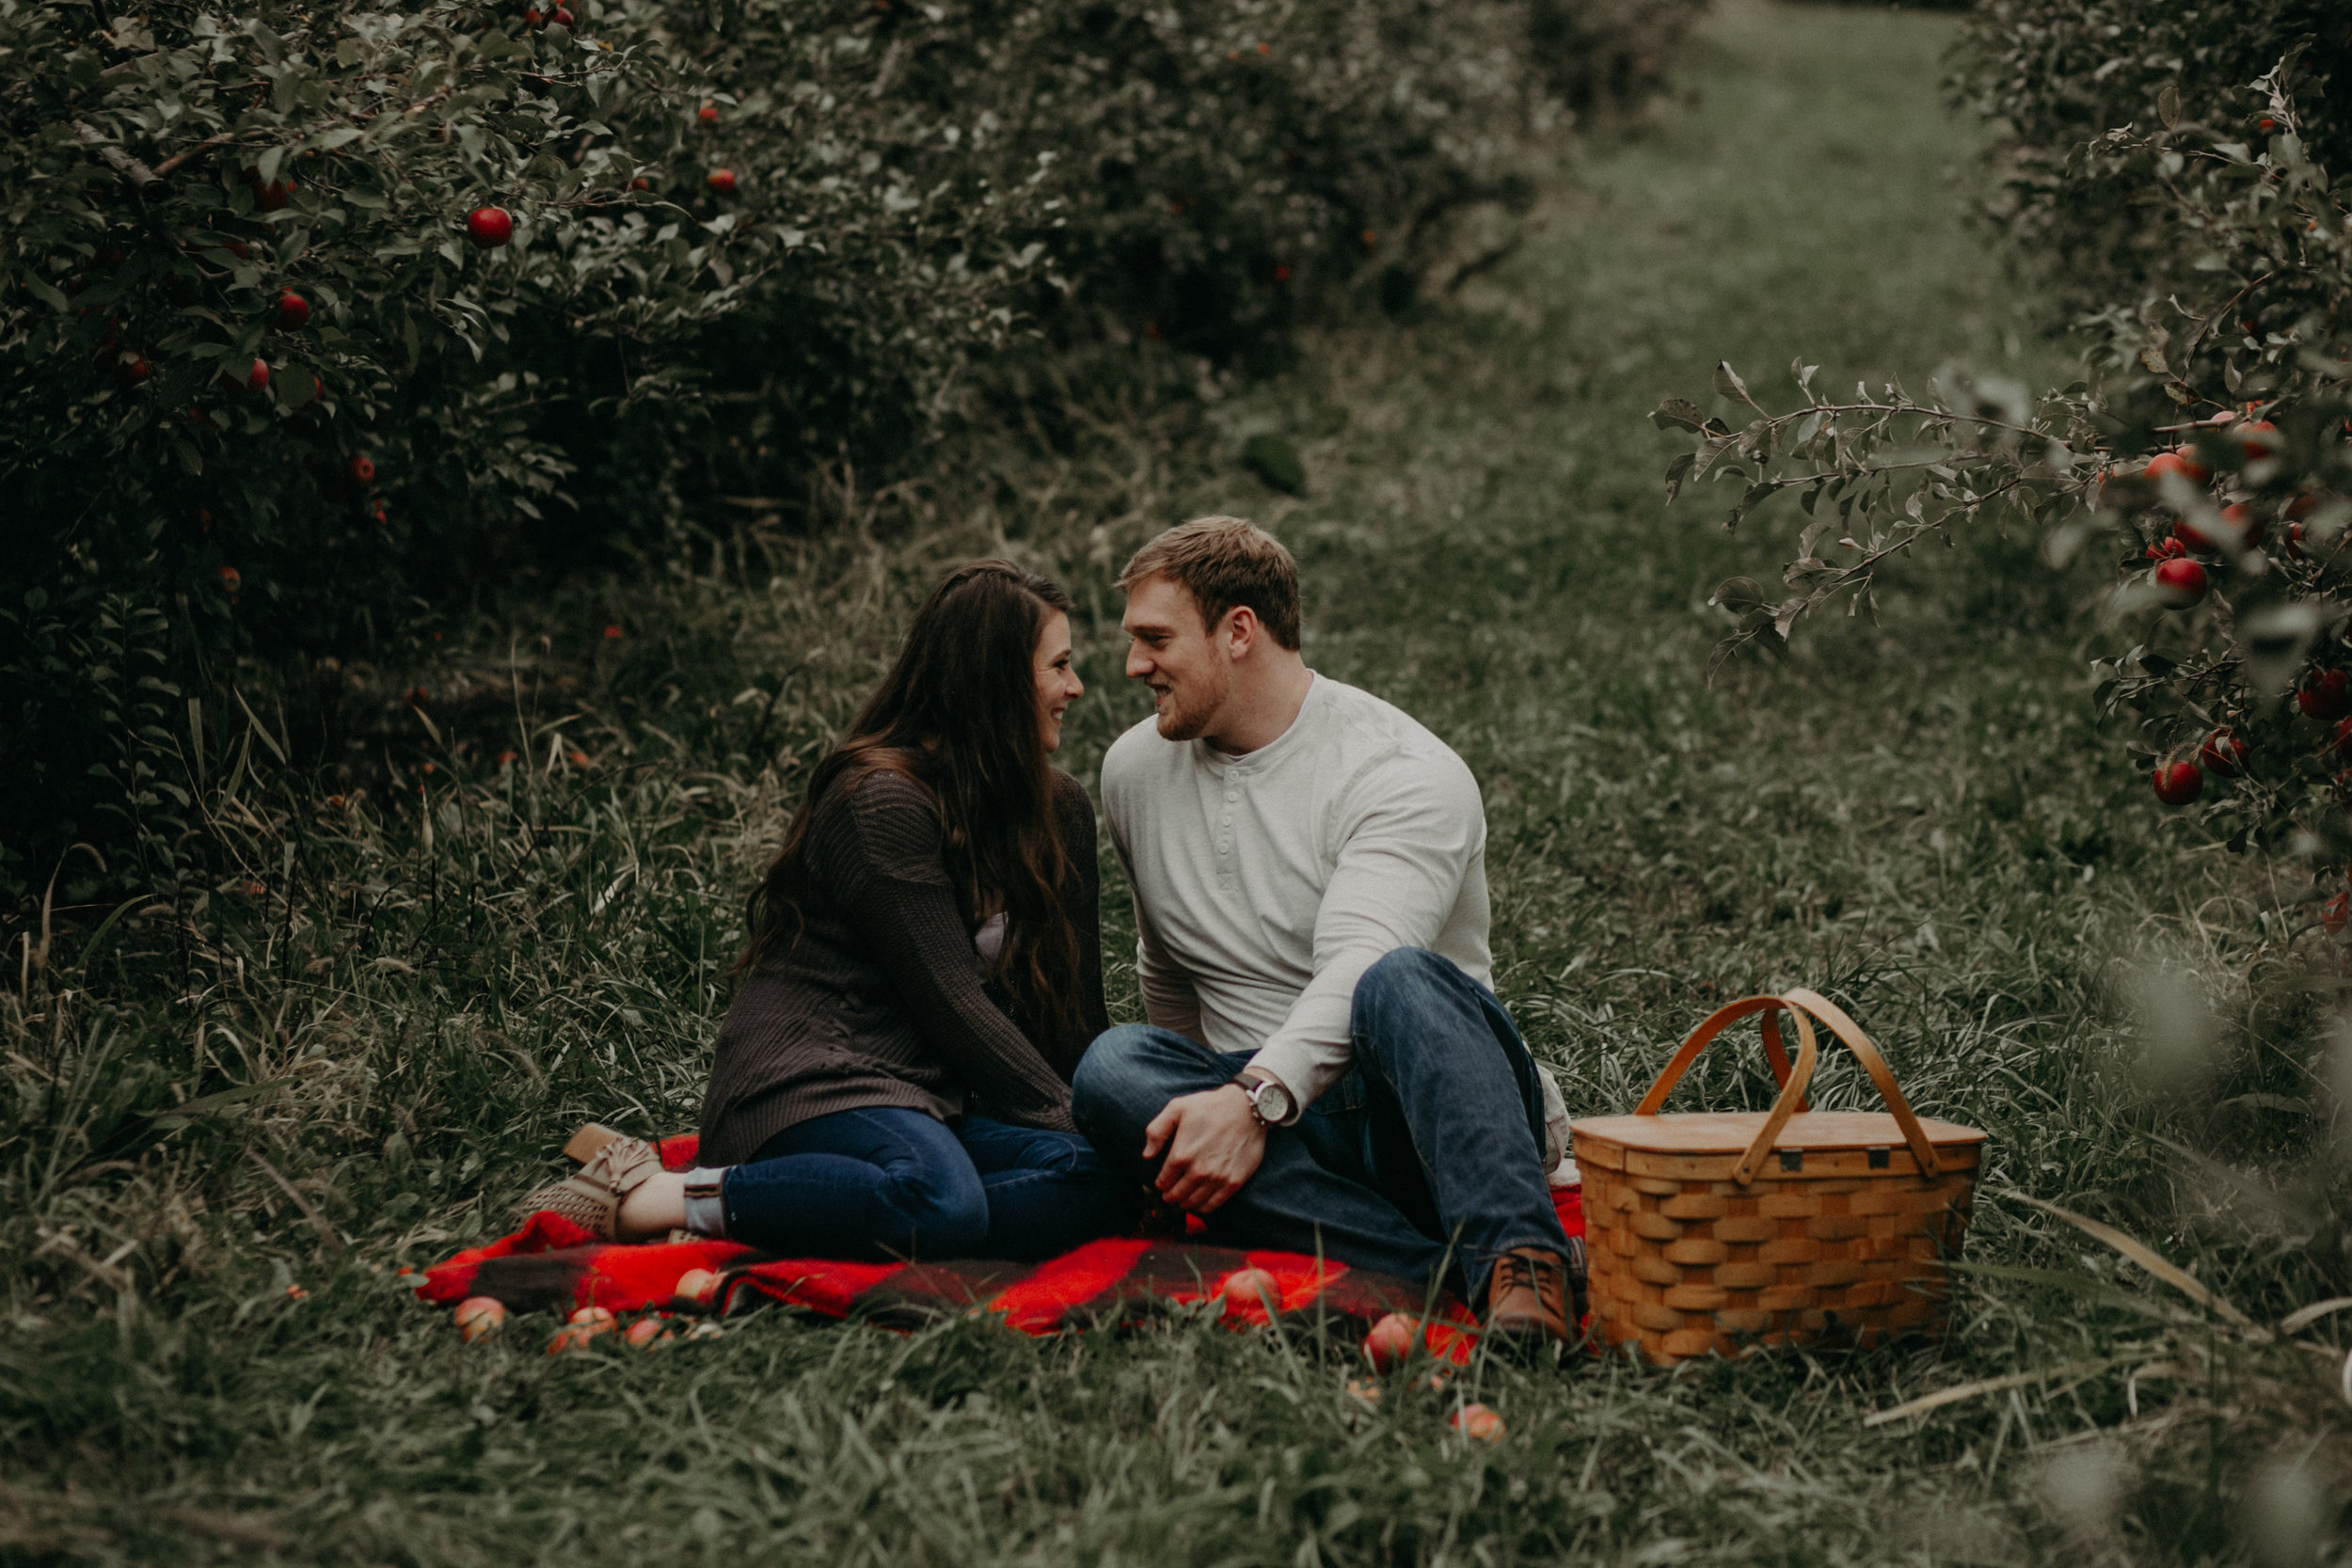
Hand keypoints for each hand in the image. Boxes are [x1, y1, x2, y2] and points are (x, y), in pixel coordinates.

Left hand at [1141, 1084, 1265, 1214]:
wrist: (1247, 1109)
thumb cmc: (1211, 1106)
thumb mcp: (1177, 1108)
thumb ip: (1156, 1131)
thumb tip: (1147, 1155)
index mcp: (1181, 1154)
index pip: (1163, 1181)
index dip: (1160, 1183)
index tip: (1162, 1182)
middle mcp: (1199, 1170)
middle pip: (1176, 1195)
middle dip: (1170, 1196)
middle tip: (1170, 1193)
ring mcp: (1217, 1178)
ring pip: (1193, 1203)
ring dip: (1184, 1203)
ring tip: (1183, 1198)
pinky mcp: (1234, 1182)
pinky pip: (1213, 1205)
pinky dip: (1203, 1208)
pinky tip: (1200, 1202)